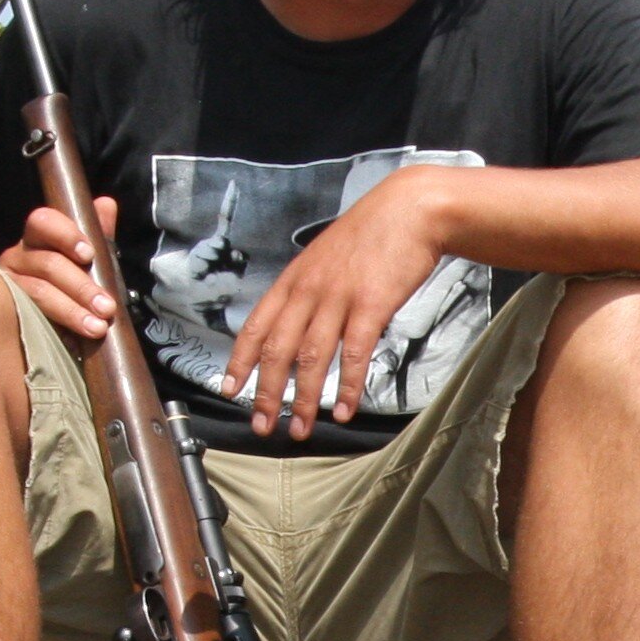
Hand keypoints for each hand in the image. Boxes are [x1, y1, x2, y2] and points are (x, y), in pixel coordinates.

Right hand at [0, 194, 121, 343]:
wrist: (57, 326)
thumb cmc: (75, 285)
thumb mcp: (91, 261)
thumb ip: (99, 235)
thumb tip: (106, 204)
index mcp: (38, 238)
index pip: (43, 222)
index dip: (66, 234)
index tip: (88, 254)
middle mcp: (17, 257)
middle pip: (48, 263)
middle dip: (82, 286)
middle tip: (107, 308)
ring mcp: (8, 285)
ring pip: (39, 291)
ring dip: (72, 310)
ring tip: (97, 328)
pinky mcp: (6, 312)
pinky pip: (29, 317)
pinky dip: (56, 328)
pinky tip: (74, 341)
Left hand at [222, 167, 452, 438]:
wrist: (410, 210)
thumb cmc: (370, 236)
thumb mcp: (324, 257)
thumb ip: (307, 290)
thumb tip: (296, 325)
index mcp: (293, 280)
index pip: (255, 326)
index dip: (240, 362)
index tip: (229, 390)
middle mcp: (308, 290)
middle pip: (278, 350)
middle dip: (266, 393)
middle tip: (262, 426)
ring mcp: (339, 298)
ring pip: (312, 358)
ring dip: (304, 400)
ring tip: (300, 430)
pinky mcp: (371, 305)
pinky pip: (354, 354)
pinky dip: (348, 387)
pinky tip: (345, 411)